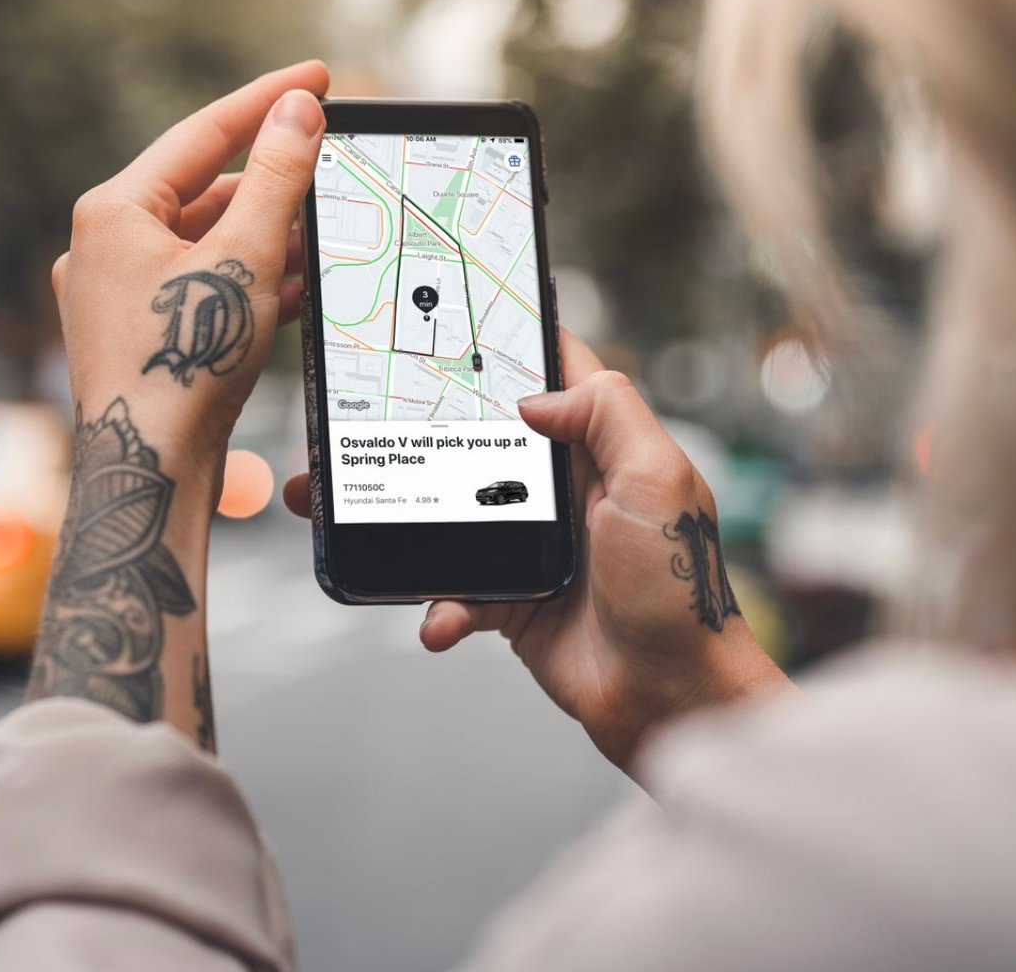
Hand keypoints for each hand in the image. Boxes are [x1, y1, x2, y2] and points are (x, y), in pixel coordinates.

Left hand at [32, 62, 328, 748]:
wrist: (147, 473)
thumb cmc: (185, 367)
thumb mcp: (245, 259)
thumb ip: (279, 177)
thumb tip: (299, 109)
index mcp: (112, 209)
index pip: (205, 132)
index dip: (269, 100)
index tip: (320, 75)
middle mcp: (101, 246)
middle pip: (205, 191)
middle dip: (275, 186)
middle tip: (335, 167)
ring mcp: (111, 296)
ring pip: (205, 246)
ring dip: (267, 239)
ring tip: (327, 234)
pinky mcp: (132, 338)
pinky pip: (198, 290)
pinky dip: (247, 283)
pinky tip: (300, 287)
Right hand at [283, 330, 790, 777]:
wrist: (672, 696)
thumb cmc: (680, 590)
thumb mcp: (659, 481)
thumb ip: (608, 415)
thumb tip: (534, 394)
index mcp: (601, 449)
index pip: (551, 375)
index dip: (508, 344)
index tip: (450, 319)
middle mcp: (561, 490)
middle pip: (474, 440)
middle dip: (416, 430)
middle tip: (356, 417)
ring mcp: (530, 545)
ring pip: (446, 514)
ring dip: (393, 515)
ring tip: (335, 511)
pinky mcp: (510, 601)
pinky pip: (453, 592)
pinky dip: (438, 607)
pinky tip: (439, 619)